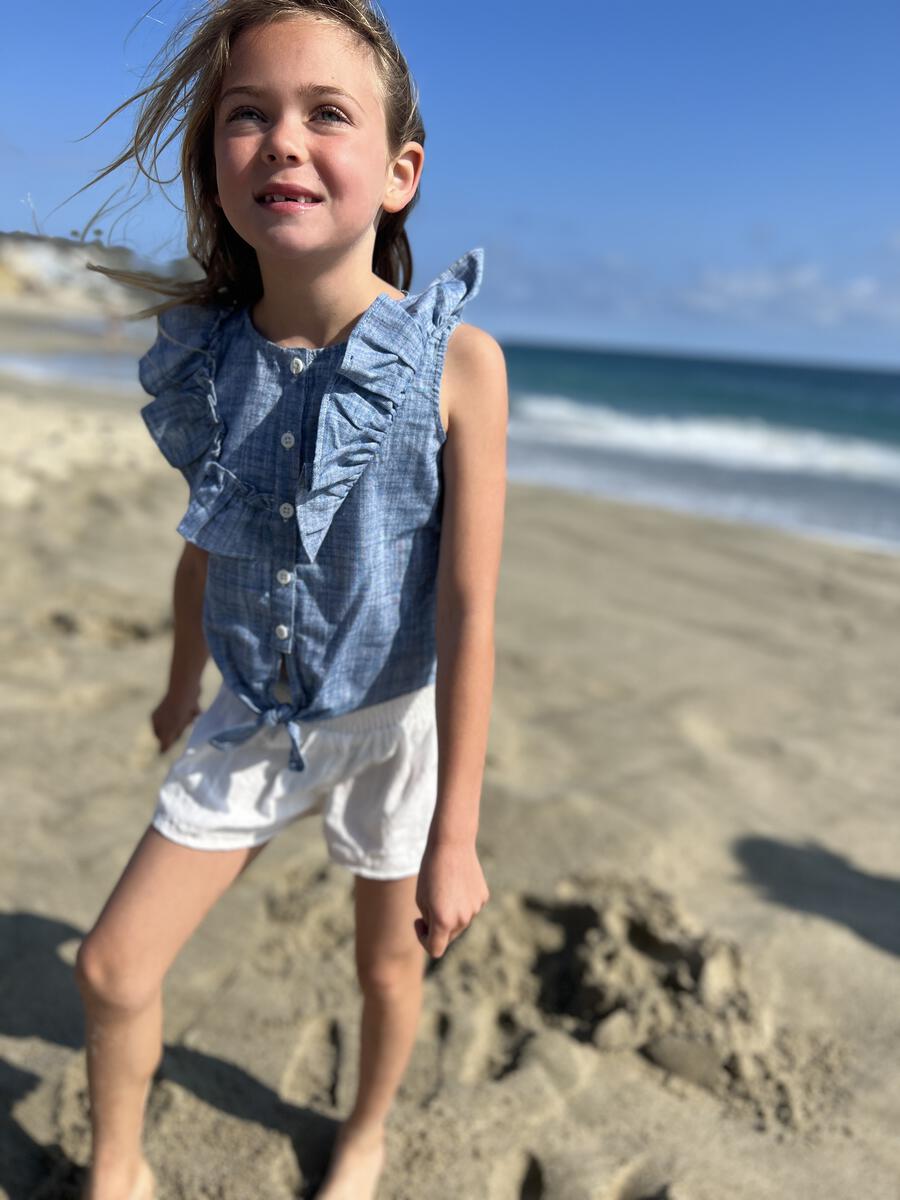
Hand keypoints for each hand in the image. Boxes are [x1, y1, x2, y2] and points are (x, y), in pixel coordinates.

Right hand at [150, 688, 201, 753]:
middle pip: (175, 730)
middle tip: (182, 722)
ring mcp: (175, 708)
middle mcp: (163, 714)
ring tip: (189, 713)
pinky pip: (192, 712)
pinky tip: (194, 707)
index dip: (171, 738)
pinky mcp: (186, 702)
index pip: (163, 737)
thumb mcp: (170, 729)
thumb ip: (166, 741)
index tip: (177, 734)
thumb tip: (161, 754)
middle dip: (181, 728)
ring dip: (189, 720)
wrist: (187, 685)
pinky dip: (194, 711)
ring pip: (185, 722)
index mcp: (156, 720)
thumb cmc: (177, 710)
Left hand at [414, 836, 489, 958]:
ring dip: (450, 913)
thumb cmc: (430, 870)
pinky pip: (470, 908)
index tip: (419, 922)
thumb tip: (441, 932)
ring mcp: (475, 909)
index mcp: (443, 921)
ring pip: (460, 922)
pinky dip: (463, 902)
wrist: (452, 844)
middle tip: (429, 904)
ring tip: (444, 888)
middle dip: (437, 926)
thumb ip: (430, 921)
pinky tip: (457, 882)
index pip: (435, 949)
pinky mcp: (483, 897)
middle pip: (448, 935)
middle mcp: (462, 919)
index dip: (423, 940)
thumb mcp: (421, 898)